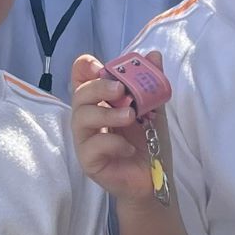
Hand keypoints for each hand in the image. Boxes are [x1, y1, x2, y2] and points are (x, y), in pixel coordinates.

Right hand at [71, 52, 162, 203]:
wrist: (156, 179)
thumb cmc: (150, 143)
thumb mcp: (155, 110)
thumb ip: (151, 84)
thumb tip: (154, 55)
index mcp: (101, 101)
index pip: (80, 78)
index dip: (84, 68)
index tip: (98, 65)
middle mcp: (89, 118)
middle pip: (79, 94)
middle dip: (98, 87)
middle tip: (121, 90)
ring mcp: (85, 140)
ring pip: (81, 118)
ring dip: (106, 113)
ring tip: (131, 117)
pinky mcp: (88, 162)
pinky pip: (91, 146)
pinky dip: (112, 143)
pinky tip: (129, 147)